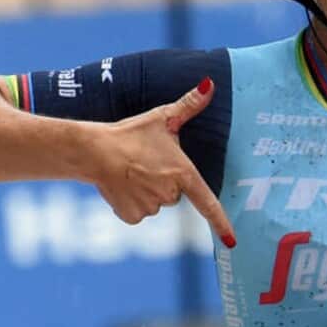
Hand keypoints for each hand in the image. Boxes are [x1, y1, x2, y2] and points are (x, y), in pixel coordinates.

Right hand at [90, 77, 235, 247]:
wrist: (94, 151)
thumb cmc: (131, 133)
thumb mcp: (162, 118)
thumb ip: (189, 105)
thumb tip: (209, 84)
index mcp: (183, 173)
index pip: (208, 203)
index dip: (221, 223)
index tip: (232, 242)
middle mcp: (169, 194)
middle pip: (174, 194)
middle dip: (164, 182)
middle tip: (146, 164)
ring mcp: (151, 207)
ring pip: (156, 203)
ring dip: (147, 191)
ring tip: (131, 172)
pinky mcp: (132, 216)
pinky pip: (138, 213)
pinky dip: (132, 202)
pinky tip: (122, 185)